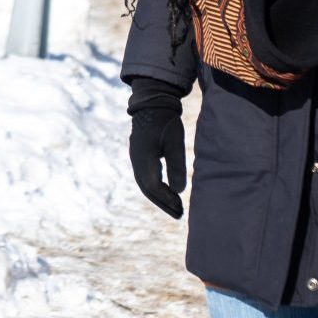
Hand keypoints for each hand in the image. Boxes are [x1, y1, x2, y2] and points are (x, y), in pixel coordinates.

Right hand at [126, 77, 186, 218]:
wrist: (152, 102)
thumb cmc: (166, 120)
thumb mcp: (175, 141)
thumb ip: (176, 165)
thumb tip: (179, 190)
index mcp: (143, 159)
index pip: (154, 187)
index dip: (167, 200)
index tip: (181, 210)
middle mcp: (136, 162)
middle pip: (148, 190)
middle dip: (163, 203)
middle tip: (179, 215)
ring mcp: (136, 159)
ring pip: (146, 185)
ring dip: (160, 198)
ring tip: (175, 208)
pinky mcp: (140, 156)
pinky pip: (146, 178)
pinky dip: (156, 189)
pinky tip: (168, 192)